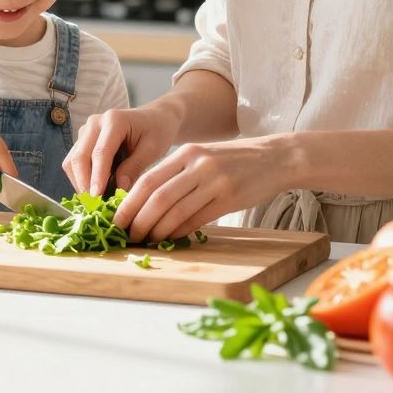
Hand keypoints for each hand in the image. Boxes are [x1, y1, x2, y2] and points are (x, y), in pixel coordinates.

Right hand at [63, 106, 176, 195]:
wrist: (155, 118)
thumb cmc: (157, 132)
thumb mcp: (153, 149)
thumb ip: (134, 167)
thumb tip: (118, 189)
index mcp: (114, 120)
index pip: (100, 152)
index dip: (97, 176)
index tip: (97, 197)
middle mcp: (95, 122)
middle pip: (79, 156)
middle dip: (83, 182)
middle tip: (93, 205)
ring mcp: (86, 130)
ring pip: (72, 160)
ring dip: (80, 182)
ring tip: (94, 201)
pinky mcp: (83, 140)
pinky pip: (74, 162)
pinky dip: (80, 178)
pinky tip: (93, 191)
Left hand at [115, 135, 287, 243]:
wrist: (276, 158)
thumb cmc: (235, 161)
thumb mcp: (204, 157)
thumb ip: (178, 175)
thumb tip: (148, 204)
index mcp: (186, 152)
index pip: (148, 179)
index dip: (129, 202)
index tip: (116, 219)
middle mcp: (197, 165)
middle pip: (156, 196)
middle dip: (137, 219)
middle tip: (127, 234)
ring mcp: (214, 181)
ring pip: (175, 211)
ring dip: (156, 230)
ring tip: (145, 240)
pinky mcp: (229, 198)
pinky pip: (196, 219)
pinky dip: (179, 231)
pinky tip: (170, 237)